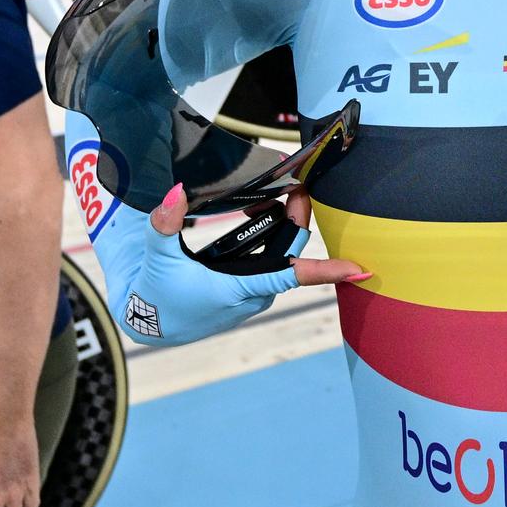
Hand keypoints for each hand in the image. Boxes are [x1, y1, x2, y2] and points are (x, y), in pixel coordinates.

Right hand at [148, 185, 365, 288]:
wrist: (148, 322)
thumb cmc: (155, 294)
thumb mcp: (158, 256)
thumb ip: (164, 223)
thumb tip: (175, 192)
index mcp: (237, 287)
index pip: (293, 276)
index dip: (328, 270)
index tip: (358, 268)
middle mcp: (252, 293)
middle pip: (291, 252)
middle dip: (297, 217)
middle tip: (296, 184)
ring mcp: (252, 294)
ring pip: (282, 255)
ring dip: (281, 224)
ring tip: (275, 192)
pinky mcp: (246, 291)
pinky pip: (270, 262)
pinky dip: (269, 235)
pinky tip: (258, 211)